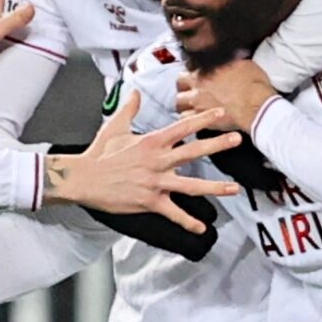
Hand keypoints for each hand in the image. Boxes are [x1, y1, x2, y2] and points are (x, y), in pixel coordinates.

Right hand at [44, 87, 239, 224]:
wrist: (84, 178)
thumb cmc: (99, 153)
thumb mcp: (115, 126)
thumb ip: (130, 108)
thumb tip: (136, 93)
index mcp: (152, 141)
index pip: (182, 127)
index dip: (203, 118)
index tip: (221, 112)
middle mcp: (158, 161)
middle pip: (194, 152)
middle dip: (217, 145)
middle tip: (237, 139)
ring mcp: (155, 182)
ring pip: (191, 185)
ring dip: (214, 187)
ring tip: (234, 189)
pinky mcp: (150, 201)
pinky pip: (173, 213)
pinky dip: (188, 222)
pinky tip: (202, 228)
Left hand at [175, 56, 276, 133]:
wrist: (257, 107)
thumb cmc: (254, 86)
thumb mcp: (244, 63)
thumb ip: (229, 61)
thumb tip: (229, 58)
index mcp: (207, 68)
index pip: (190, 66)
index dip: (195, 71)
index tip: (199, 75)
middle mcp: (199, 84)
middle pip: (179, 82)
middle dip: (184, 85)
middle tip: (191, 89)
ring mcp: (198, 102)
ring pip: (178, 101)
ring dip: (184, 102)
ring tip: (191, 104)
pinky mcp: (201, 118)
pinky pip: (185, 118)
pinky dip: (188, 117)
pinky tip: (195, 117)